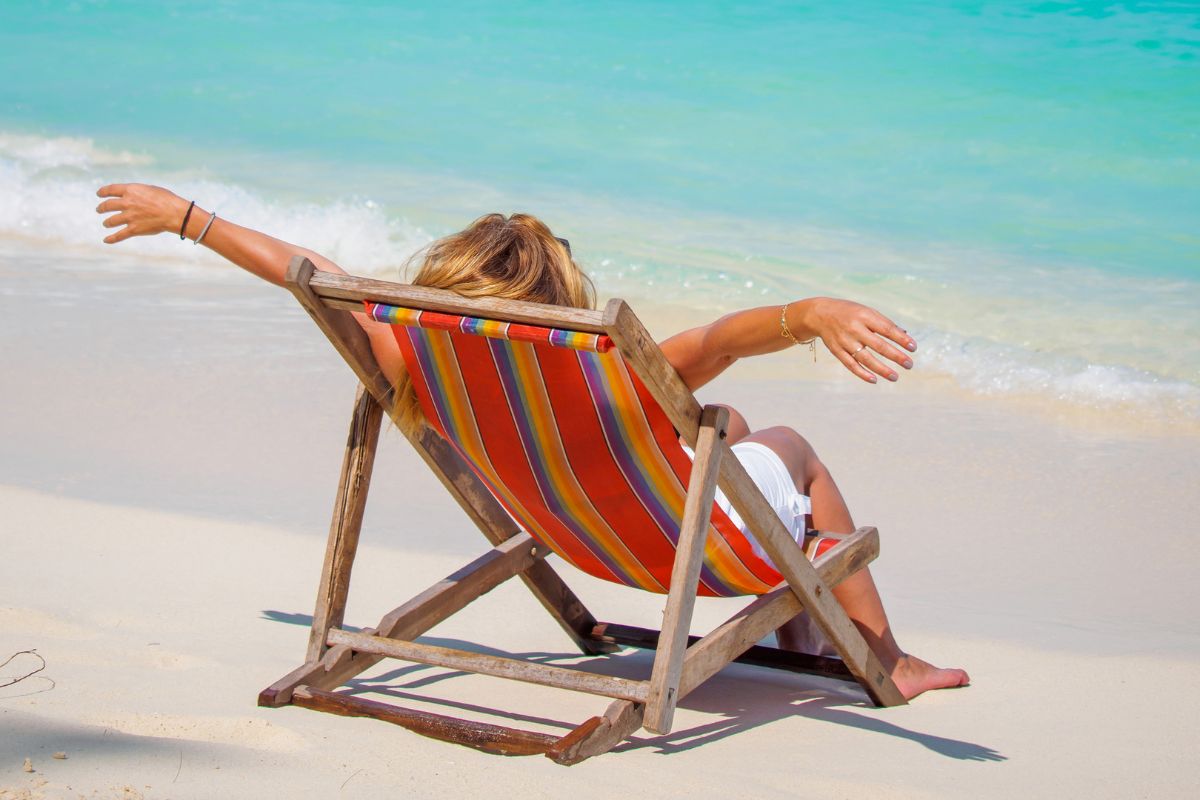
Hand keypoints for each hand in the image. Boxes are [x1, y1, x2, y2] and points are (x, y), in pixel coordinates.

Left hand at [95, 183, 190, 243]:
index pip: (110, 190)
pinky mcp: (134, 229)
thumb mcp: (150, 189)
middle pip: (108, 205)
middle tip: (99, 209)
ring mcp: (130, 217)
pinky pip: (119, 235)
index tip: (99, 194)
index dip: (103, 192)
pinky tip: (106, 240)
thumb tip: (134, 197)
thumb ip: (139, 193)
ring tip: (106, 223)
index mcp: (131, 190)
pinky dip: (111, 238)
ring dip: (107, 222)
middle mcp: (127, 203)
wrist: (174, 213)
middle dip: (102, 207)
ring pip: (111, 221)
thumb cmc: (167, 199)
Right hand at [800, 297, 916, 383]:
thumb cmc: (850, 313)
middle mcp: (854, 328)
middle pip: (878, 345)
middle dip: (895, 356)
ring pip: (865, 358)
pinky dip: (862, 373)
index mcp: (864, 316)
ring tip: (895, 377)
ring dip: (881, 369)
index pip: (887, 329)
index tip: (913, 348)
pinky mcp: (837, 351)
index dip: (901, 339)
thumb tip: (905, 336)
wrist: (820, 314)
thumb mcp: (867, 312)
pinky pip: (850, 364)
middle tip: (909, 364)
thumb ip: (884, 323)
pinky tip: (874, 380)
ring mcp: (845, 341)